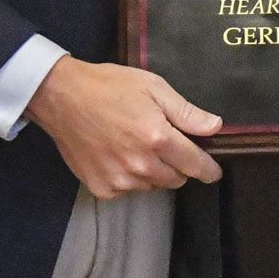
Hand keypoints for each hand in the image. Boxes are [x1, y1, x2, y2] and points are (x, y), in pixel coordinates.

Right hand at [24, 57, 222, 199]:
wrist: (63, 98)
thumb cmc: (111, 86)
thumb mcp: (154, 87)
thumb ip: (186, 112)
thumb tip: (215, 127)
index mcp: (158, 138)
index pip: (195, 164)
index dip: (208, 169)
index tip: (213, 171)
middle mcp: (141, 165)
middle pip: (176, 179)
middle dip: (178, 165)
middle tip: (165, 144)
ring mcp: (119, 180)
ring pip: (152, 186)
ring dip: (154, 172)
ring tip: (137, 146)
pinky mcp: (101, 188)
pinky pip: (128, 190)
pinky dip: (130, 178)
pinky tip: (119, 155)